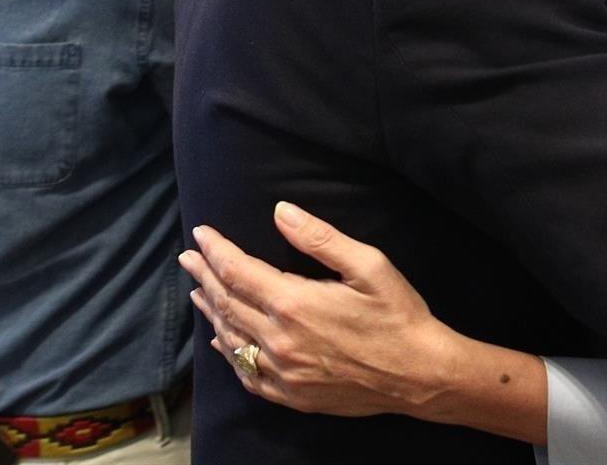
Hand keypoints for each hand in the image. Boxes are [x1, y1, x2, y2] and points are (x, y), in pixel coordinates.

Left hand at [178, 202, 455, 418]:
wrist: (419, 375)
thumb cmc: (398, 315)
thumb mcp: (368, 264)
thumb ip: (320, 238)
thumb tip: (280, 211)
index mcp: (293, 303)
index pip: (238, 271)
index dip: (216, 250)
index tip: (201, 232)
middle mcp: (278, 340)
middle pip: (227, 303)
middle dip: (205, 275)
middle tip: (188, 256)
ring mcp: (281, 372)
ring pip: (231, 339)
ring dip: (211, 311)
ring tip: (198, 291)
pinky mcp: (291, 395)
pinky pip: (246, 374)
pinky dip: (228, 353)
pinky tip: (222, 341)